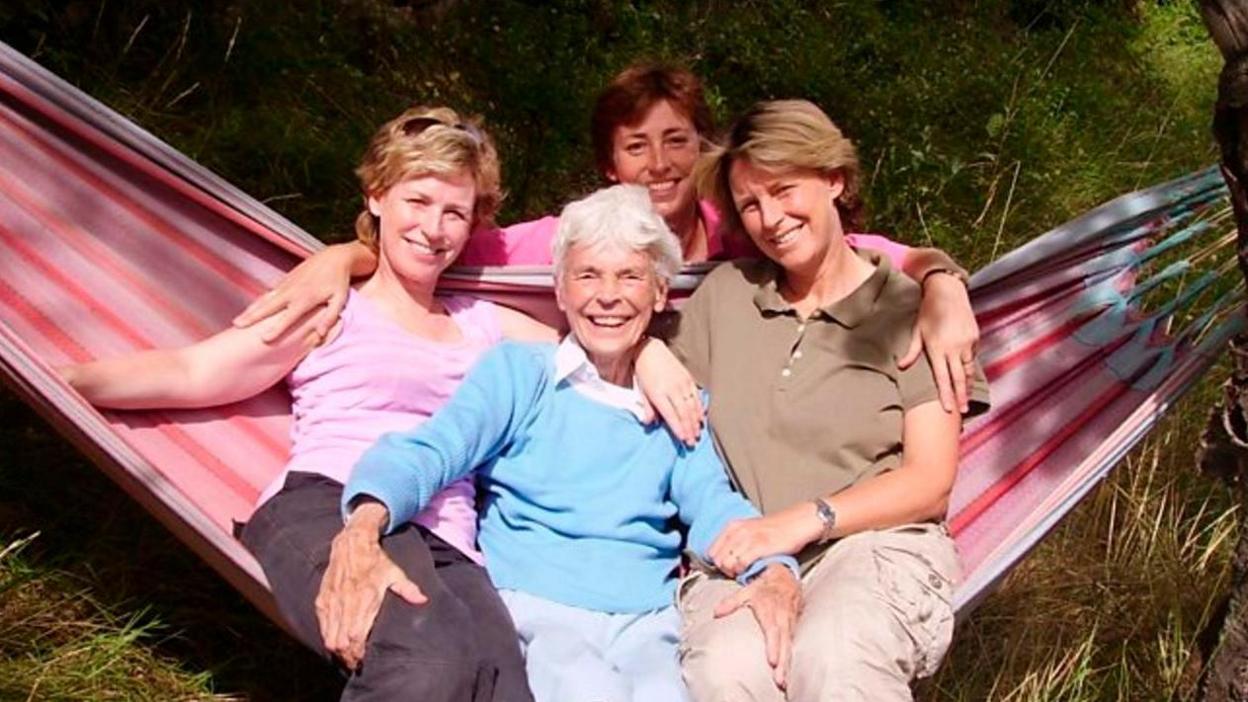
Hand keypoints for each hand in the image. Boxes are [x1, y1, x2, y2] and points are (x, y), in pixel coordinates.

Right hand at [234, 243, 361, 342]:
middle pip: (269, 306)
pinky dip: (258, 301)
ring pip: (265, 298)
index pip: (288, 317)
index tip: (264, 338)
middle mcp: (292, 291)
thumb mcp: (340, 299)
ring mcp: (286, 284)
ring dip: (251, 309)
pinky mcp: (285, 280)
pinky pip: (268, 293)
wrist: (333, 257)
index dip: (276, 328)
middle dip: (253, 316)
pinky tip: (250, 310)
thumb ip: (330, 317)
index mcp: (306, 299)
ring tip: (237, 321)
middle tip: (237, 326)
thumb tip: (320, 334)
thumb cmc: (338, 281)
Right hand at [315, 505, 426, 669]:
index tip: (364, 660)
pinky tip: (336, 642)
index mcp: (365, 597)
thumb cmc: (376, 561)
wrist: (352, 543)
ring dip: (338, 650)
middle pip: (342, 641)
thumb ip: (407, 589)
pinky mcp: (322, 599)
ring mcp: (332, 601)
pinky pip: (322, 625)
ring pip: (330, 637)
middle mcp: (346, 601)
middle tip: (356, 663)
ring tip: (347, 656)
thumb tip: (423, 600)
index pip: (357, 635)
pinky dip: (328, 636)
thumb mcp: (394, 573)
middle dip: (348, 656)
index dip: (358, 652)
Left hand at [634, 338, 703, 446]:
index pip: (671, 415)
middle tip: (692, 443)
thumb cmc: (643, 372)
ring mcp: (682, 383)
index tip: (684, 440)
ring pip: (692, 406)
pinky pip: (696, 396)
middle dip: (689, 429)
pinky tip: (701, 418)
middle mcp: (672, 389)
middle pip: (684, 413)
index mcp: (658, 394)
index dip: (679, 429)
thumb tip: (651, 423)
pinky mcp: (688, 378)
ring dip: (695, 422)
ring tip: (698, 434)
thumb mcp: (640, 391)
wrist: (649, 350)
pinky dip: (699, 408)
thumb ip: (647, 408)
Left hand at [708, 509, 819, 576]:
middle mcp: (738, 530)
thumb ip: (737, 540)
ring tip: (742, 573)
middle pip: (718, 558)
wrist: (798, 522)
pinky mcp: (760, 546)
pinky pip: (741, 563)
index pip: (712, 550)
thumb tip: (724, 557)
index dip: (717, 563)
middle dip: (724, 569)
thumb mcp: (751, 529)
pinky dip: (743, 571)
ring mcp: (749, 538)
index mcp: (734, 526)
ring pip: (727, 562)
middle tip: (735, 573)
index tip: (726, 568)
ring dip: (733, 572)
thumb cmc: (776, 528)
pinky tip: (750, 571)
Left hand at [714, 564, 801, 689]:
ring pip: (789, 647)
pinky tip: (785, 674)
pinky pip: (791, 646)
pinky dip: (789, 660)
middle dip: (782, 662)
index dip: (774, 646)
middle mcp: (782, 620)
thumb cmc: (763, 588)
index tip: (772, 661)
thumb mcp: (747, 591)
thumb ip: (732, 602)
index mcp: (771, 611)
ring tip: (782, 681)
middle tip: (779, 679)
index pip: (773, 631)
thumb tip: (716, 612)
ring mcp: (789, 626)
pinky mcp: (792, 629)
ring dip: (787, 665)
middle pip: (783, 644)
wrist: (784, 579)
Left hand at [899, 273, 978, 412]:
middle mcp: (954, 347)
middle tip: (963, 411)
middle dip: (961, 396)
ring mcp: (967, 342)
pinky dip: (970, 367)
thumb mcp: (917, 330)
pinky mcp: (975, 337)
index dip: (946, 395)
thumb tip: (902, 367)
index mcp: (937, 348)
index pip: (943, 378)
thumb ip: (912, 351)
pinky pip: (972, 357)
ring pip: (968, 369)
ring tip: (966, 398)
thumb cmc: (928, 311)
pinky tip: (967, 375)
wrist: (948, 291)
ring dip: (967, 385)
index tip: (948, 409)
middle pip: (959, 378)